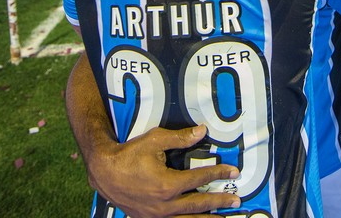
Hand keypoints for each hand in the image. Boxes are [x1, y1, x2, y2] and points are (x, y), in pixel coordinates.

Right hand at [88, 124, 240, 217]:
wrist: (103, 172)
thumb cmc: (128, 155)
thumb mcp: (153, 141)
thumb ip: (180, 138)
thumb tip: (202, 131)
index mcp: (168, 184)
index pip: (199, 178)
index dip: (218, 173)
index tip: (233, 172)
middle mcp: (165, 204)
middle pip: (199, 203)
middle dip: (220, 201)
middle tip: (237, 199)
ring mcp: (157, 215)